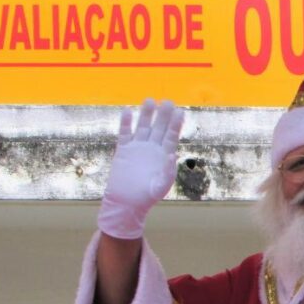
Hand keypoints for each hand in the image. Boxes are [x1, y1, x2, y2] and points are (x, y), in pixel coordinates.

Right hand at [97, 99, 184, 239]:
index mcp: (164, 155)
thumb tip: (172, 155)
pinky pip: (125, 133)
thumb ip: (168, 171)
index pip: (171, 136)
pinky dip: (126, 123)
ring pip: (143, 127)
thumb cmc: (147, 197)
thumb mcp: (161, 186)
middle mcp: (152, 148)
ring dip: (146, 114)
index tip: (180, 111)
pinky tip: (128, 111)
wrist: (127, 203)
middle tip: (167, 101)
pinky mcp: (123, 151)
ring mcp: (137, 148)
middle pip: (159, 128)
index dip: (176, 124)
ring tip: (149, 100)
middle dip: (163, 115)